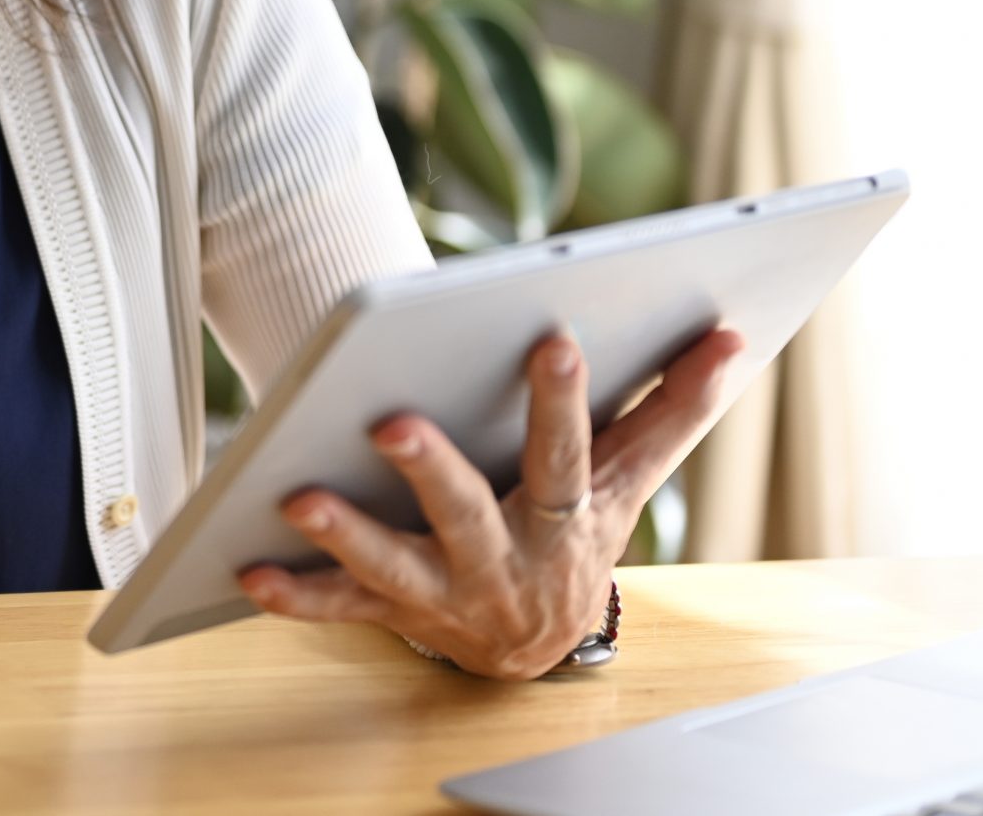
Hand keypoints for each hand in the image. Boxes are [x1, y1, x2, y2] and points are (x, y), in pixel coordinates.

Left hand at [235, 323, 747, 680]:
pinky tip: (252, 568)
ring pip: (394, 564)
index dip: (563, 402)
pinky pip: (343, 609)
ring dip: (347, 534)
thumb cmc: (574, 533)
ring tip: (298, 497)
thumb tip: (730, 336)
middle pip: (468, 513)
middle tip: (391, 422)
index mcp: (561, 521)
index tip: (553, 337)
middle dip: (432, 470)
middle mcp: (503, 562)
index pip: (568, 454)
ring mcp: (445, 593)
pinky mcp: (394, 615)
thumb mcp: (625, 481)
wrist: (538, 645)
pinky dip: (298, 594)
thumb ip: (670, 409)